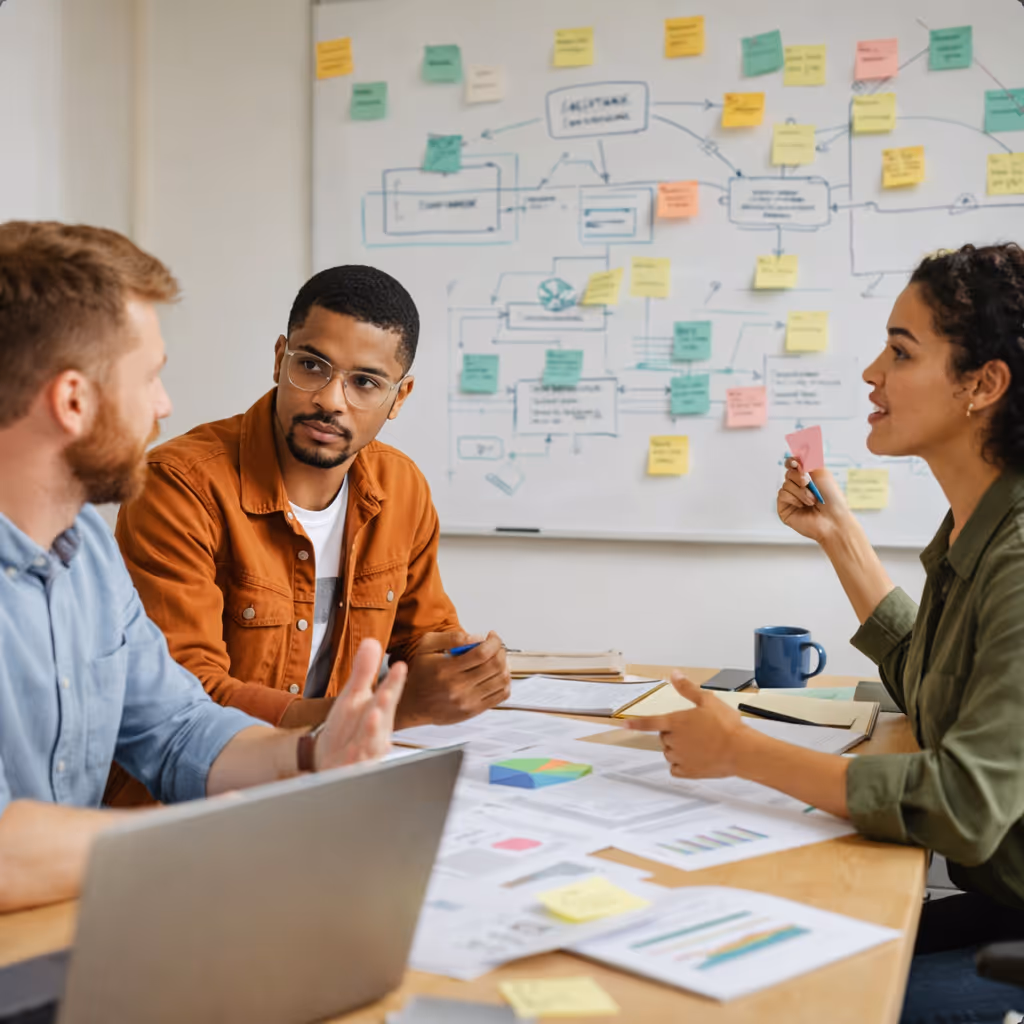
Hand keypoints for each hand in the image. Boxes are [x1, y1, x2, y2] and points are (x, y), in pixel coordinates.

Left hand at [314, 638, 405, 769]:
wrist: (328, 761)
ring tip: (373, 716)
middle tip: (387, 691)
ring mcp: (366, 754)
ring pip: (372, 743)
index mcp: (377, 713)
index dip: (394, 682)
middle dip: (385, 705)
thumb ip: (364, 672)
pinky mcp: (353, 771)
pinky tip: (354, 753)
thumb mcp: (353, 697)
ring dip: (373, 731)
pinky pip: (356, 768)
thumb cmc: (346, 729)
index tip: (400, 666)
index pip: (387, 695)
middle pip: (382, 718)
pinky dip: (356, 761)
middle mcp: (376, 733)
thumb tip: (371, 641)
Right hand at [398, 630, 510, 726]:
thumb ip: (451, 638)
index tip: (492, 636)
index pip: (482, 653)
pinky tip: (497, 675)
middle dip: (500, 651)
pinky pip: (500, 695)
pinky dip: (505, 682)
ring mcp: (467, 701)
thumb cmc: (421, 672)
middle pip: (494, 666)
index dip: (493, 642)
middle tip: (495, 646)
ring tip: (496, 660)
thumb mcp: (426, 646)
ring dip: (504, 666)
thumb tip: (476, 638)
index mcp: (446, 668)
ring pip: (501, 680)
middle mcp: (458, 687)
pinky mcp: (473, 711)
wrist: (413, 704)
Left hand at [625, 674, 745, 778]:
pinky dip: (681, 765)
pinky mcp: (687, 772)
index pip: (650, 722)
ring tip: (700, 745)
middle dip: (675, 734)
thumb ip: (688, 689)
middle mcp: (673, 741)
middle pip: (665, 737)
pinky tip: (696, 760)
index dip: (636, 723)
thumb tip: (675, 674)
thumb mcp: (707, 701)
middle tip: (696, 731)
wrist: (741, 750)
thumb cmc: (726, 724)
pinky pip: (676, 768)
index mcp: (675, 722)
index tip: (624, 724)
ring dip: (678, 749)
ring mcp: (679, 758)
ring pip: (670, 753)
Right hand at [776, 459, 850, 545]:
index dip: (792, 461)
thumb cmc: (832, 499)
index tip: (795, 462)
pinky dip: (794, 498)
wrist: (832, 518)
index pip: (793, 464)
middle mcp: (798, 487)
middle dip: (799, 476)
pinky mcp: (784, 507)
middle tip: (808, 483)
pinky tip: (802, 506)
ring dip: (800, 491)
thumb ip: (809, 460)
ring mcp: (790, 497)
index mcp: (807, 477)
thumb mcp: (822, 473)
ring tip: (811, 501)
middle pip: (788, 472)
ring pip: (786, 484)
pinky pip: (782, 494)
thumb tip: (796, 453)